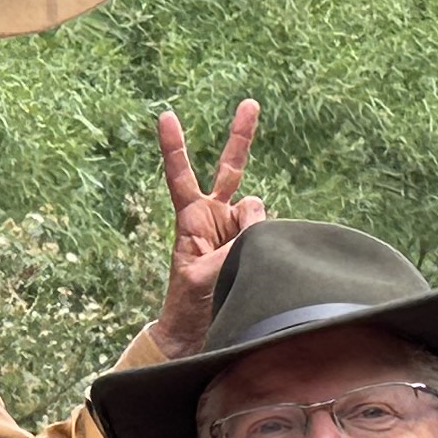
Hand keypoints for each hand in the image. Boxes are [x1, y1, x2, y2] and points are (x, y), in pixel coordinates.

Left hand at [151, 101, 264, 355]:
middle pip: (230, 169)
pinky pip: (271, 230)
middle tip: (250, 103)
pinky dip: (270, 240)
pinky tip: (262, 261)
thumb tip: (261, 225)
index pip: (180, 176)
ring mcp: (238, 230)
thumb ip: (231, 248)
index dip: (175, 148)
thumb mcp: (201, 275)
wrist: (199, 334)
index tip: (165, 116)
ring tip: (236, 261)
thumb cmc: (189, 304)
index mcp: (190, 220)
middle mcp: (216, 218)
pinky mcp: (256, 245)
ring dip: (254, 228)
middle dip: (241, 135)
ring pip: (258, 209)